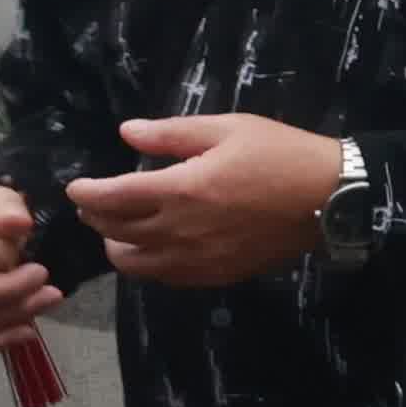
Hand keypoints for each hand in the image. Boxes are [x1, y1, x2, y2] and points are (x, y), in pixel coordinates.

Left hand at [68, 114, 345, 286]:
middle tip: (92, 203)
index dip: (86, 193)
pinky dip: (147, 264)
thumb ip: (170, 134)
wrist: (330, 199)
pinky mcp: (214, 276)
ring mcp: (196, 260)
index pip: (112, 198)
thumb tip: (127, 133)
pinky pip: (165, 278)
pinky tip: (151, 248)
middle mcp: (180, 232)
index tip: (75, 187)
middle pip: (115, 232)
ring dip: (116, 245)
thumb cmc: (279, 154)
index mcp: (180, 191)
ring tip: (116, 229)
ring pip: (134, 264)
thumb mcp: (226, 129)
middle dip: (96, 217)